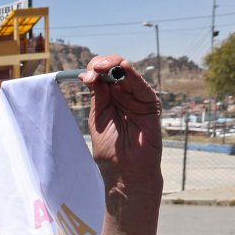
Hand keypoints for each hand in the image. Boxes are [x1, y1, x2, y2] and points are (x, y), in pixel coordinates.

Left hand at [82, 55, 162, 191]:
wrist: (125, 169)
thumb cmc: (110, 148)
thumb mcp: (98, 118)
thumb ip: (97, 96)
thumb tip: (89, 74)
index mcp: (108, 97)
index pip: (101, 75)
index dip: (93, 71)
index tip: (84, 77)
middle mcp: (123, 94)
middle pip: (114, 69)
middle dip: (102, 65)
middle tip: (94, 70)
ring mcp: (137, 98)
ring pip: (127, 72)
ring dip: (114, 65)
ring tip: (103, 68)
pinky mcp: (150, 104)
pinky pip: (142, 86)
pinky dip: (133, 74)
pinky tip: (124, 67)